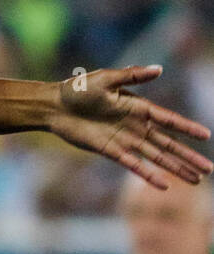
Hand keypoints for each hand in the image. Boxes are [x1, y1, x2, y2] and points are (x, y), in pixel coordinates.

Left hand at [49, 65, 211, 188]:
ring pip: (156, 157)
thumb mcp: (105, 78)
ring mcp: (124, 140)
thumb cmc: (78, 89)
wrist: (54, 106)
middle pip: (168, 144)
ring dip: (175, 168)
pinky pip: (134, 165)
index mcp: (138, 107)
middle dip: (188, 156)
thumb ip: (132, 75)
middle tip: (208, 169)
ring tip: (195, 180)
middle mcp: (135, 126)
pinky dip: (149, 174)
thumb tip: (159, 69)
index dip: (187, 128)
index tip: (206, 136)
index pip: (168, 120)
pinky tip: (164, 184)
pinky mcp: (111, 151)